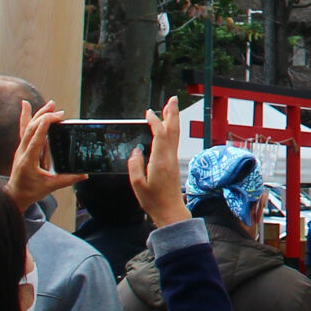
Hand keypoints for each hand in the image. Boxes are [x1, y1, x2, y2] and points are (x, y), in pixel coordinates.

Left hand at [3, 100, 81, 213]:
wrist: (14, 195)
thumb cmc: (30, 191)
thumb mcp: (50, 187)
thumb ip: (67, 180)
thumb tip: (84, 175)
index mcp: (28, 160)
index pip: (37, 138)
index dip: (46, 125)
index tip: (57, 116)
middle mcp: (22, 151)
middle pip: (32, 128)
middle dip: (44, 116)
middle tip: (58, 110)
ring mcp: (20, 148)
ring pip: (27, 127)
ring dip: (38, 114)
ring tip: (50, 104)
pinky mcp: (22, 148)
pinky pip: (23, 129)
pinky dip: (25, 116)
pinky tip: (25, 105)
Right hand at [130, 96, 188, 228]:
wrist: (170, 210)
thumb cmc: (154, 200)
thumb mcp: (138, 184)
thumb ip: (135, 165)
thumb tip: (136, 150)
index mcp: (160, 161)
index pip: (160, 135)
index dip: (155, 122)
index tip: (148, 113)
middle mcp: (169, 157)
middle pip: (173, 130)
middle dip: (172, 113)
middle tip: (172, 99)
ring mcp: (173, 160)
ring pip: (175, 134)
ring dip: (173, 119)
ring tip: (171, 107)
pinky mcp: (173, 163)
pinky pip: (173, 141)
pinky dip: (171, 130)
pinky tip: (167, 128)